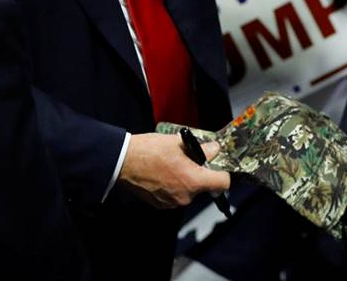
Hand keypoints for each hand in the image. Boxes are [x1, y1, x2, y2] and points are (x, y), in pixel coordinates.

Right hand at [117, 132, 231, 209]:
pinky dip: (173, 186)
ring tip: (170, 165)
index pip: (223, 183)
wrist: (122, 162)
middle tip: (188, 159)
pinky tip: (161, 173)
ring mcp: (172, 202)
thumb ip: (201, 149)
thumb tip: (215, 150)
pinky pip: (175, 195)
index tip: (219, 167)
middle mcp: (185, 196)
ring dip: (184, 179)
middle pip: (203, 186)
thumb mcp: (178, 143)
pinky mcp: (161, 204)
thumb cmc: (149, 150)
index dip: (224, 174)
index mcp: (193, 180)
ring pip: (188, 190)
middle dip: (199, 173)